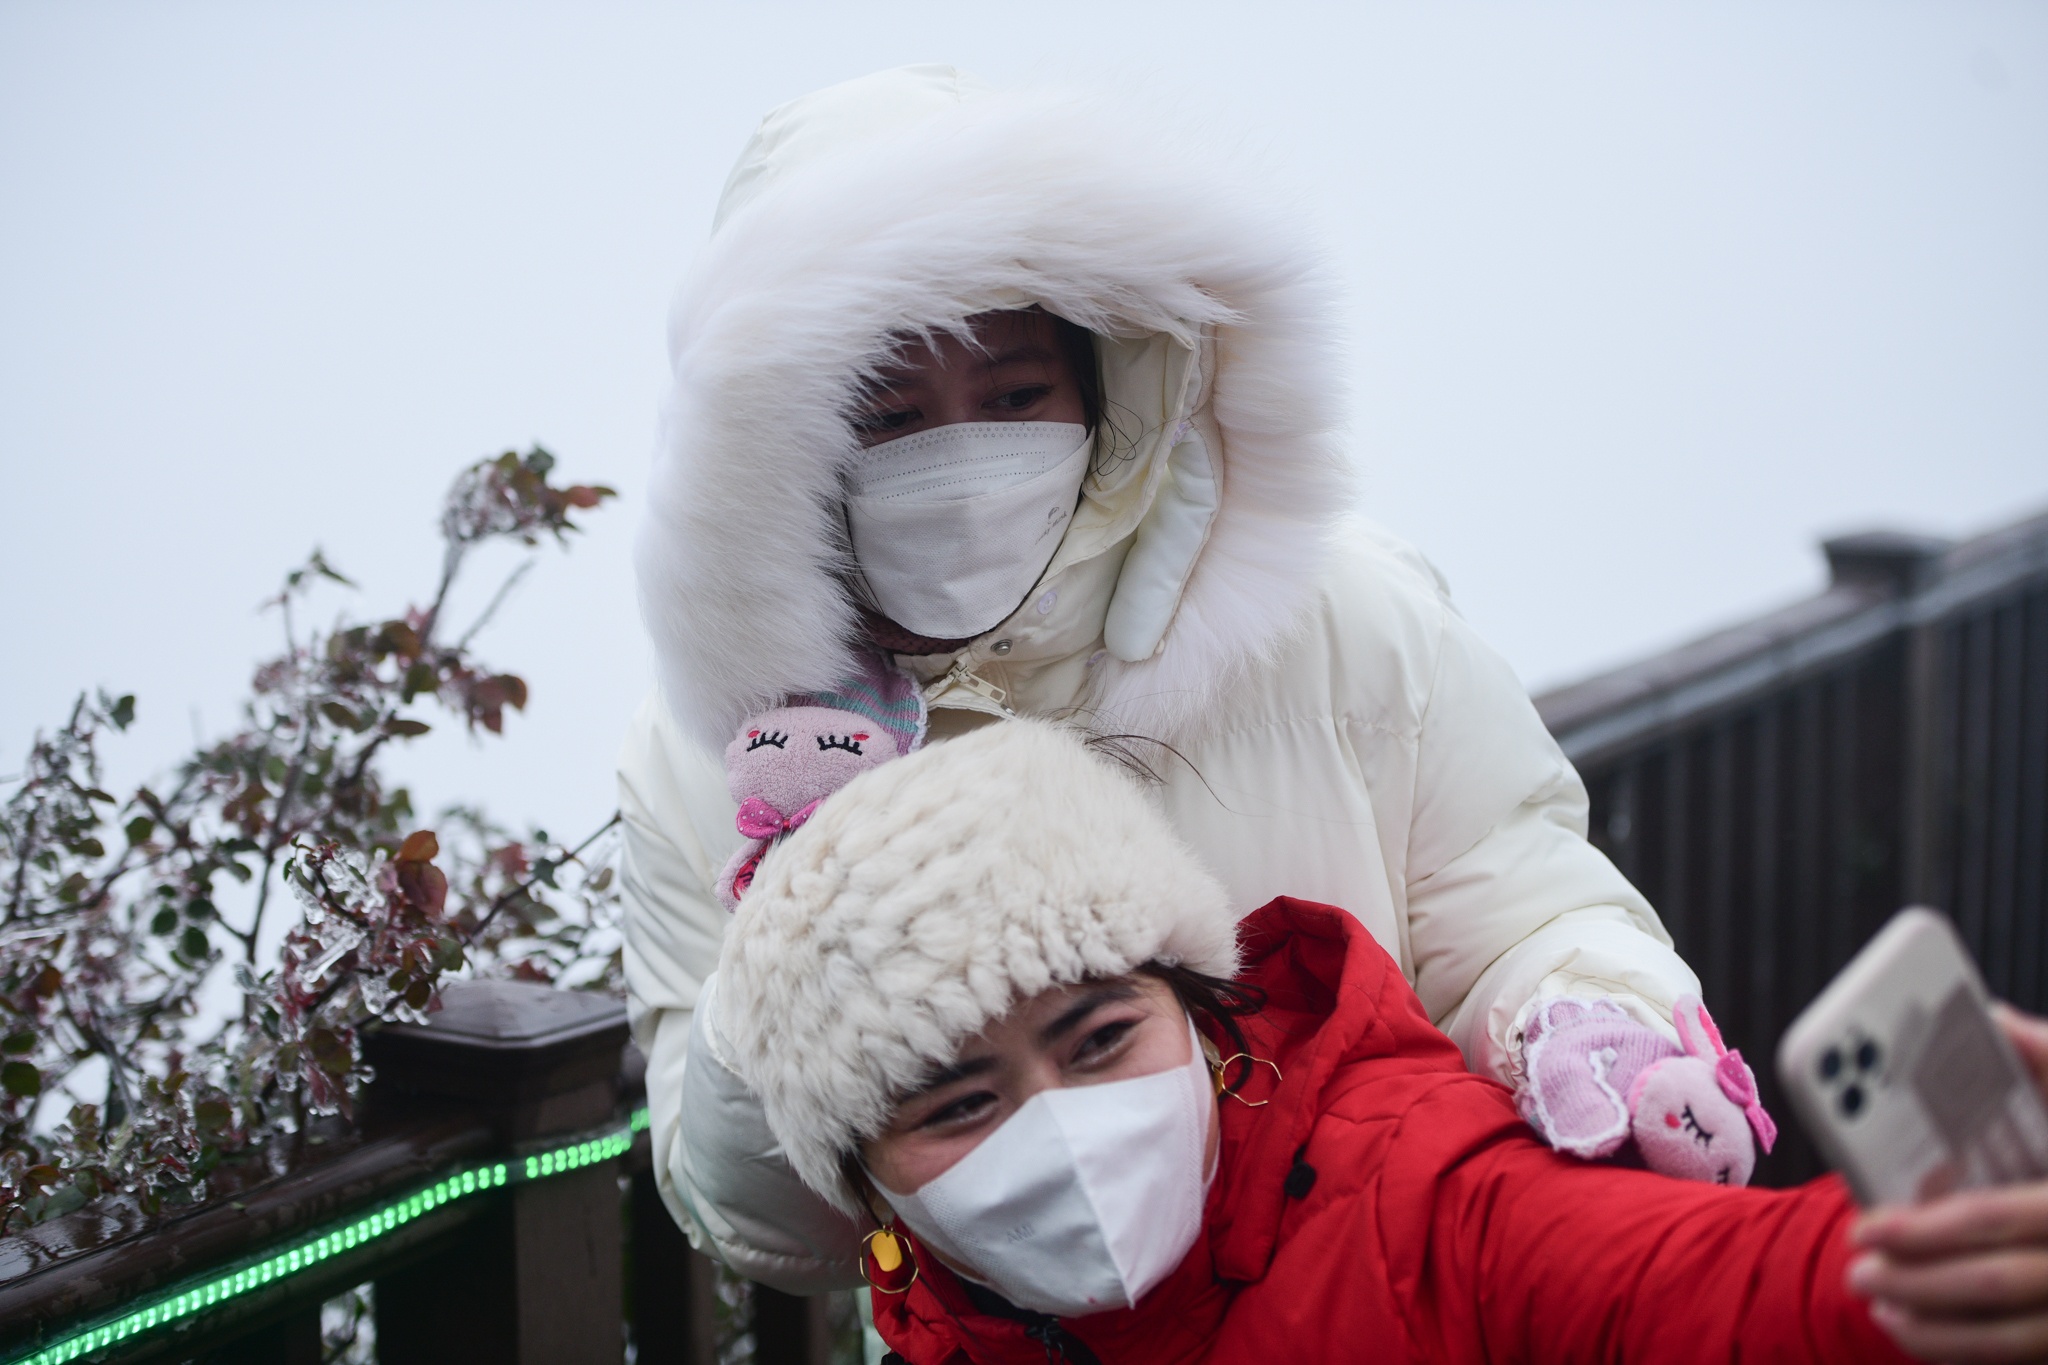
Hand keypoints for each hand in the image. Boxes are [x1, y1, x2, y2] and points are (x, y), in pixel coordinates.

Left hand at [1850, 1006, 2047, 1362]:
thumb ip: (2046, 1061)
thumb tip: (1992, 1016)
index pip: (1994, 1218)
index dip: (1927, 1228)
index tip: (1867, 1225)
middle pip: (1993, 1281)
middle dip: (1915, 1275)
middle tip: (1853, 1262)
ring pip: (2009, 1334)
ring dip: (1929, 1318)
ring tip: (1870, 1289)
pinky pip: (2018, 1355)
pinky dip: (1956, 1346)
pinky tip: (1908, 1322)